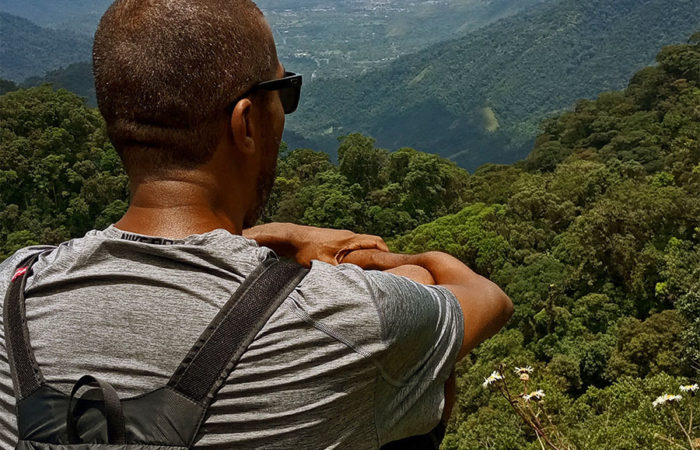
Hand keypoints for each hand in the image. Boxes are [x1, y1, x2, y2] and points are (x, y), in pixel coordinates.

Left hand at [243, 222, 388, 266]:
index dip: (387, 252)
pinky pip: (354, 245)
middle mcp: (349, 235)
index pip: (377, 242)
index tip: (393, 264)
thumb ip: (338, 274)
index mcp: (350, 239)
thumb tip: (349, 286)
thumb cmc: (307, 249)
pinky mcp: (336, 240)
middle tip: (386, 268)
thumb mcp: (324, 264)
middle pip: (373, 242)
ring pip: (363, 244)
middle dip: (381, 254)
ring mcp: (343, 236)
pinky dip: (360, 254)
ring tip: (374, 269)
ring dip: (369, 254)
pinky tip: (356, 266)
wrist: (293, 237)